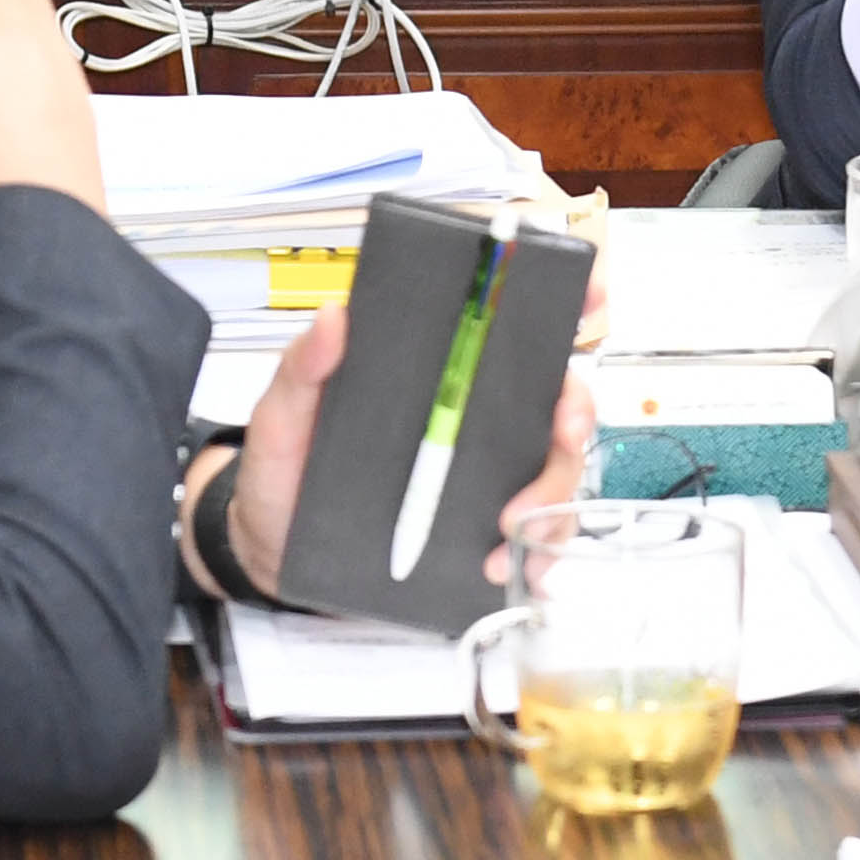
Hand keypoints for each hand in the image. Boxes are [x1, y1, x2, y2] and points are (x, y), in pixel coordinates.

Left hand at [204, 301, 594, 599]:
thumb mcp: (282, 417)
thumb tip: (335, 317)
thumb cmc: (284, 473)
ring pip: (557, 468)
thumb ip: (303, 369)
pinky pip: (537, 535)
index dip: (556, 300)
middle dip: (573, 412)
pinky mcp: (484, 527)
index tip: (586, 293)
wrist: (273, 552)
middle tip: (559, 434)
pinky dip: (540, 552)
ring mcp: (485, 471)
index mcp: (434, 372)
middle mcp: (471, 415)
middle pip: (553, 396)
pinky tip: (513, 567)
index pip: (505, 325)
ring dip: (553, 496)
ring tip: (511, 532)